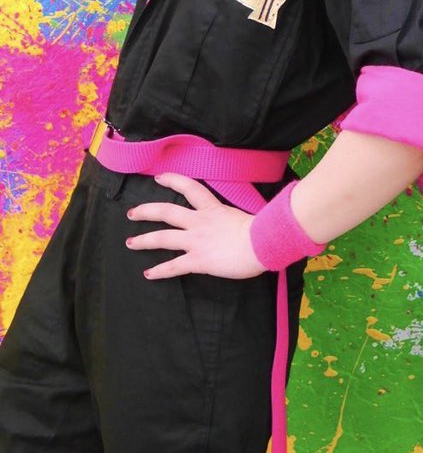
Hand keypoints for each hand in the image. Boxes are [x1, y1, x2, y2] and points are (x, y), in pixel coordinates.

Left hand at [125, 173, 263, 279]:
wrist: (261, 243)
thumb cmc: (260, 231)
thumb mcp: (241, 217)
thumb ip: (229, 220)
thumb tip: (229, 226)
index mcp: (212, 209)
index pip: (190, 188)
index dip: (173, 180)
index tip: (159, 177)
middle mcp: (200, 222)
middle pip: (167, 212)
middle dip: (146, 211)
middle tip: (132, 213)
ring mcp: (196, 241)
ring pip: (163, 238)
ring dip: (144, 240)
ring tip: (131, 243)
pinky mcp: (198, 260)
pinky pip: (174, 266)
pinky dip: (160, 271)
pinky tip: (149, 274)